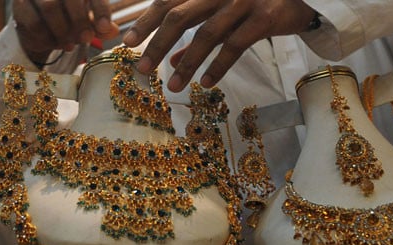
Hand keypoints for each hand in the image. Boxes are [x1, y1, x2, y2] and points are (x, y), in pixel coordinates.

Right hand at [13, 0, 119, 64]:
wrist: (38, 27)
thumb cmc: (68, 20)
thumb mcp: (88, 23)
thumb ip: (100, 26)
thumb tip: (113, 31)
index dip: (100, 10)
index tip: (105, 28)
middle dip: (80, 21)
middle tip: (86, 39)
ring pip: (50, 8)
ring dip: (63, 31)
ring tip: (70, 45)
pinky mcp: (19, 4)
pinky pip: (34, 23)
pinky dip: (47, 38)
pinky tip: (54, 44)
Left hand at [122, 0, 315, 90]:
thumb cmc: (256, 5)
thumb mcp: (222, 15)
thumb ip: (195, 34)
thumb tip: (170, 62)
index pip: (167, 1)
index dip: (145, 21)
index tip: (127, 42)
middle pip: (179, 16)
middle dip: (156, 44)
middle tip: (141, 70)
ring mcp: (243, 0)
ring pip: (206, 34)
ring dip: (186, 64)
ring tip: (173, 88)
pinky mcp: (265, 16)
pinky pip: (235, 44)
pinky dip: (218, 66)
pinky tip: (205, 84)